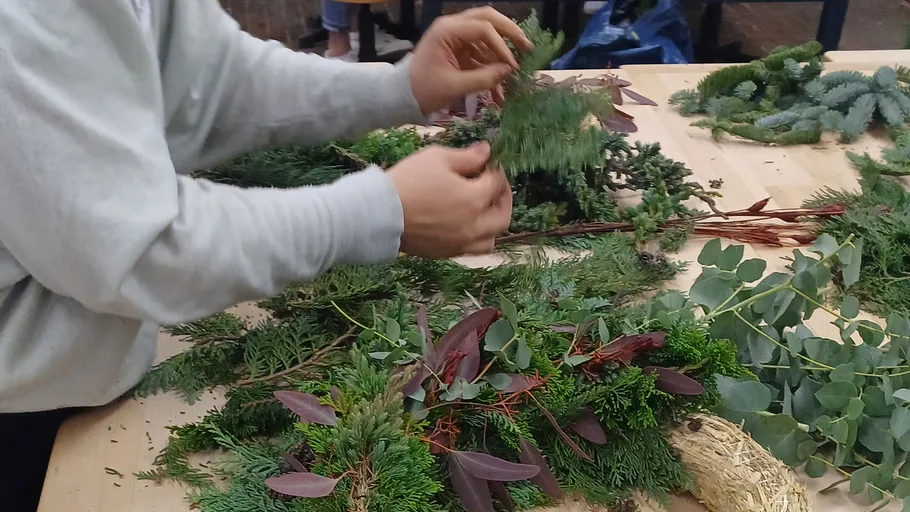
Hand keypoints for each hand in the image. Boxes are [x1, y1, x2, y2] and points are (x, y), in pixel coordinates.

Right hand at [388, 142, 511, 257]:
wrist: (379, 214)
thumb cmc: (408, 181)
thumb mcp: (437, 158)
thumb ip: (467, 156)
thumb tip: (486, 151)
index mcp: (474, 199)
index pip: (497, 183)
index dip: (495, 170)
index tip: (487, 164)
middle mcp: (474, 225)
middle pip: (503, 216)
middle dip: (504, 198)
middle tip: (495, 187)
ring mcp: (461, 243)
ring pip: (491, 238)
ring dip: (493, 223)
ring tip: (484, 210)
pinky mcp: (447, 253)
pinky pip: (472, 250)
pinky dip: (477, 237)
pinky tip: (467, 224)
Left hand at [408, 7, 533, 114]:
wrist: (401, 97)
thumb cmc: (423, 90)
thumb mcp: (454, 86)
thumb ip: (484, 78)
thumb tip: (509, 71)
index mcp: (447, 31)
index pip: (483, 28)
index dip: (502, 46)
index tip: (512, 66)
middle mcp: (453, 27)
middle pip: (488, 18)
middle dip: (510, 32)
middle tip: (527, 47)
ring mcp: (456, 37)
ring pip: (487, 35)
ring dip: (502, 53)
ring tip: (518, 71)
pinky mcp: (458, 50)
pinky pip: (481, 53)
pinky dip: (492, 67)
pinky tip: (501, 89)